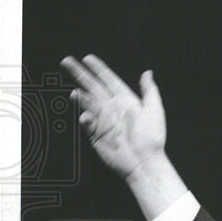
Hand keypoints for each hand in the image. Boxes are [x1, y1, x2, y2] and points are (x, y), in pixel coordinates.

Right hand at [60, 54, 166, 180]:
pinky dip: (85, 117)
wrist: (145, 162)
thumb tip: (147, 73)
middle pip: (94, 87)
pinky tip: (86, 115)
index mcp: (127, 101)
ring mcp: (104, 121)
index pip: (109, 81)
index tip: (88, 58)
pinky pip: (87, 123)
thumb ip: (149, 90)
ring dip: (80, 96)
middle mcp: (113, 109)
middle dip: (80, 74)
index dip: (99, 69)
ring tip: (75, 92)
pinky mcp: (97, 134)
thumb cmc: (152, 138)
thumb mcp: (154, 110)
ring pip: (88, 103)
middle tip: (67, 62)